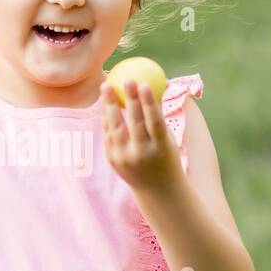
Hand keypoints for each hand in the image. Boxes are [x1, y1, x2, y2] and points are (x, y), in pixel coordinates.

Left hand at [99, 78, 179, 192]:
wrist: (157, 190)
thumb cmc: (165, 157)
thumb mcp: (167, 139)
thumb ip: (158, 116)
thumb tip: (156, 84)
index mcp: (160, 147)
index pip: (155, 122)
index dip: (149, 103)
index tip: (144, 84)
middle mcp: (142, 154)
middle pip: (134, 123)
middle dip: (128, 100)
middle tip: (125, 79)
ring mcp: (125, 158)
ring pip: (116, 127)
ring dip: (109, 105)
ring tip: (106, 85)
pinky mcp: (112, 160)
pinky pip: (108, 134)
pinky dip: (106, 118)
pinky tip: (104, 103)